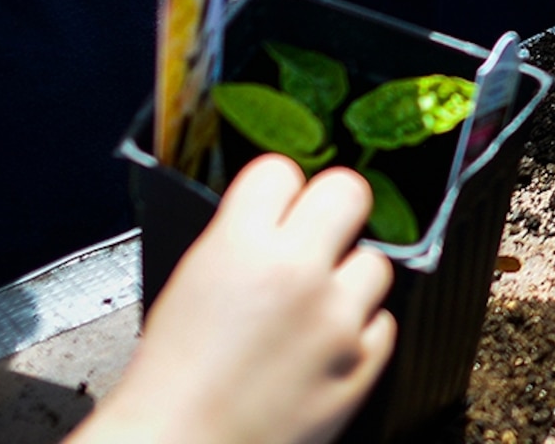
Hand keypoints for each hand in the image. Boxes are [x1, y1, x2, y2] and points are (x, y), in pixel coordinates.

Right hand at [81, 155, 393, 443]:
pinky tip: (327, 345)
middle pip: (349, 191)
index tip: (277, 204)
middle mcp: (296, 272)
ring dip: (351, 278)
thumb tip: (271, 219)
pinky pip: (383, 322)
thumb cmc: (171, 385)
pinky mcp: (362, 363)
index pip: (281, 170)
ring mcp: (336, 318)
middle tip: (319, 235)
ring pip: (377, 261)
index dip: (277, 190)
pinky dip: (361, 330)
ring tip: (318, 305)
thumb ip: (236, 243)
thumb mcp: (189, 286)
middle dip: (333, 211)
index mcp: (240, 247)